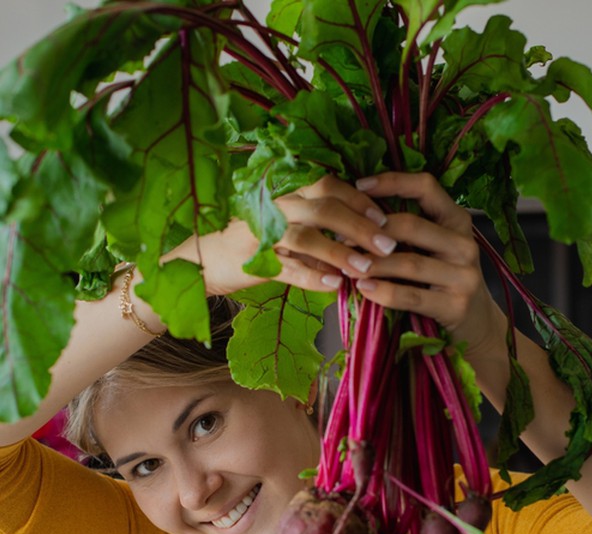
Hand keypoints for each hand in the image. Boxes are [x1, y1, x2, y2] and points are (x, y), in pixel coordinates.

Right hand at [163, 175, 397, 296]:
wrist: (199, 261)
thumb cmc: (249, 244)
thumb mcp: (284, 229)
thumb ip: (317, 230)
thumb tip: (360, 238)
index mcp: (285, 193)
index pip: (327, 185)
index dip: (359, 199)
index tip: (385, 218)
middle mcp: (273, 206)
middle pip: (323, 207)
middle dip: (359, 225)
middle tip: (388, 244)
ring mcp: (260, 233)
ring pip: (306, 236)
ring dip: (339, 252)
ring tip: (365, 268)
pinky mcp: (251, 261)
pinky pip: (286, 268)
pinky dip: (312, 278)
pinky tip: (334, 286)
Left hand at [347, 172, 505, 362]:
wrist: (477, 325)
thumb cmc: (445, 282)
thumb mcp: (436, 249)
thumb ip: (412, 230)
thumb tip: (359, 210)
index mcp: (458, 221)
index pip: (426, 187)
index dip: (392, 182)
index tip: (358, 186)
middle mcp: (465, 244)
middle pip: (411, 226)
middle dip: (371, 231)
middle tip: (341, 238)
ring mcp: (464, 276)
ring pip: (409, 263)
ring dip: (372, 264)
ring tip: (346, 266)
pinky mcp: (456, 306)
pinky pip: (411, 296)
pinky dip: (384, 292)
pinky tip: (364, 289)